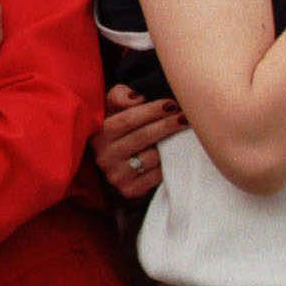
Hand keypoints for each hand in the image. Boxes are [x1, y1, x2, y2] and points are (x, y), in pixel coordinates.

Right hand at [95, 85, 183, 199]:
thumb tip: (137, 98)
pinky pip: (157, 175)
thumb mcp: (113, 108)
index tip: (172, 104)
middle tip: (185, 117)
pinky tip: (176, 154)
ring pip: (152, 157)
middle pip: (143, 137)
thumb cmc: (119, 129)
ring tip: (184, 135)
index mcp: (99, 134)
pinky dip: (169, 164)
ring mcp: (116, 175)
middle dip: (167, 125)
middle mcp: (104, 156)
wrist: (115, 162)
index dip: (152, 110)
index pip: (128, 118)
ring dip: (172, 145)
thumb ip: (120, 96)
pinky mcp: (130, 190)